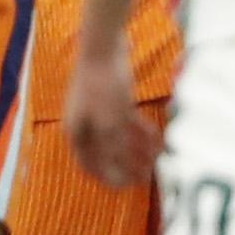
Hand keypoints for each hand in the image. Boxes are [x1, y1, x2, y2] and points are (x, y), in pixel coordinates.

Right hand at [66, 43, 157, 188]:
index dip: (109, 178)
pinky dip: (141, 132)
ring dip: (138, 151)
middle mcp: (86, 126)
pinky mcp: (115, 100)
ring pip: (120, 139)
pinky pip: (128, 123)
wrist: (103, 47)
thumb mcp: (110, 123)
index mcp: (76, 134)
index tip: (128, 188)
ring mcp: (100, 112)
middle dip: (128, 166)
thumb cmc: (102, 86)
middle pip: (107, 154)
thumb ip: (114, 150)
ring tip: (158, 160)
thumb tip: (119, 174)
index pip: (90, 166)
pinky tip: (158, 139)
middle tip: (148, 176)